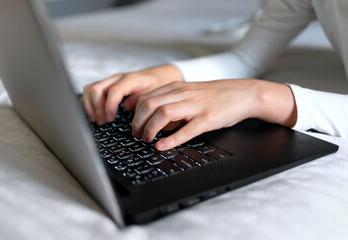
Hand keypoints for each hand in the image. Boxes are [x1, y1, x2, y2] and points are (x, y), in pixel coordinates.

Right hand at [81, 64, 182, 124]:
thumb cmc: (156, 87)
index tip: (110, 119)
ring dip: (90, 106)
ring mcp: (110, 81)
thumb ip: (141, 99)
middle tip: (103, 122)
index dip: (109, 106)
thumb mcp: (154, 94)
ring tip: (98, 120)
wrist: (158, 77)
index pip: (114, 91)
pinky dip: (88, 103)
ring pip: (90, 89)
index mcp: (131, 80)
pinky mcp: (106, 85)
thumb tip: (127, 107)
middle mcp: (117, 78)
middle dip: (97, 108)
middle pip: (96, 89)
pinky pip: (90, 91)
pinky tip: (94, 115)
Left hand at [132, 79, 296, 150]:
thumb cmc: (215, 96)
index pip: (146, 97)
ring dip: (150, 129)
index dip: (135, 114)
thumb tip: (154, 120)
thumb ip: (172, 102)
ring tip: (147, 140)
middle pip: (150, 105)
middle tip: (137, 135)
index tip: (134, 125)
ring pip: (163, 114)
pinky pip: (186, 130)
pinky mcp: (208, 118)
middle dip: (138, 122)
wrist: (243, 93)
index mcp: (177, 87)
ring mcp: (196, 105)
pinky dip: (171, 140)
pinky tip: (162, 146)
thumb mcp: (189, 93)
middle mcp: (183, 93)